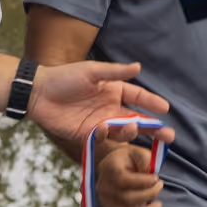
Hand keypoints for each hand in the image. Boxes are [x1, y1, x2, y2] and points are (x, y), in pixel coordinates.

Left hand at [26, 61, 173, 154]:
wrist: (37, 93)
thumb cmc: (64, 77)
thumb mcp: (91, 71)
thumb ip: (115, 72)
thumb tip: (139, 67)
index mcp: (113, 90)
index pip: (138, 97)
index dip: (151, 103)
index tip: (166, 109)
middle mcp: (110, 108)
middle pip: (136, 119)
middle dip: (153, 128)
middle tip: (168, 136)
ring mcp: (100, 122)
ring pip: (123, 131)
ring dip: (132, 132)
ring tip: (134, 126)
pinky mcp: (87, 135)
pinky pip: (103, 139)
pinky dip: (109, 137)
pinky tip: (108, 130)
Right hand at [95, 141, 164, 206]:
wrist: (115, 164)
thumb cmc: (130, 159)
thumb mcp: (139, 152)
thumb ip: (146, 161)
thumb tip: (152, 175)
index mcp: (109, 168)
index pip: (123, 180)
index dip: (142, 182)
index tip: (156, 178)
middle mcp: (104, 186)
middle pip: (125, 198)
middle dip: (148, 195)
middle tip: (160, 186)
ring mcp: (105, 201)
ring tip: (158, 206)